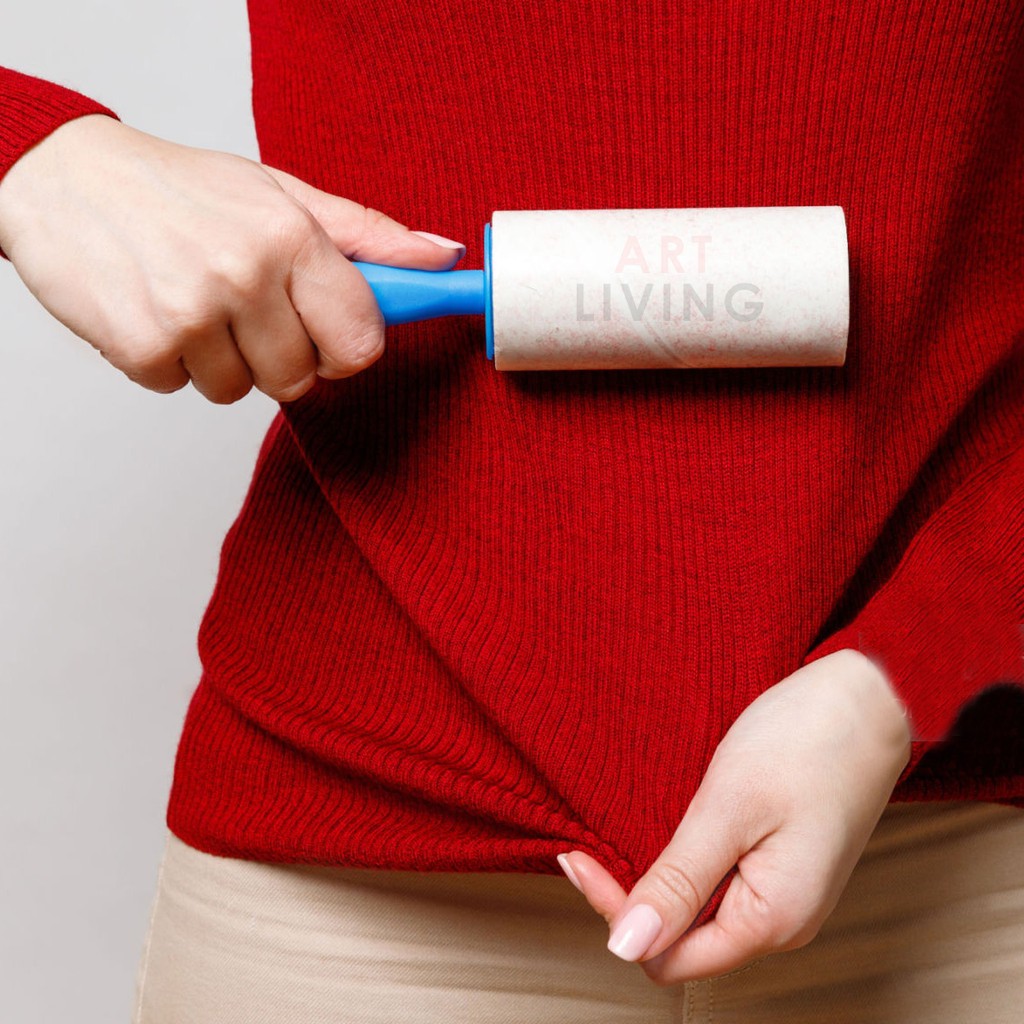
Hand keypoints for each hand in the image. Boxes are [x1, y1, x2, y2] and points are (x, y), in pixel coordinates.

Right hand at [0, 114, 464, 403]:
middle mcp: (245, 275)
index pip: (361, 343)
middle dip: (279, 355)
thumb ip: (366, 236)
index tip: (328, 335)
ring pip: (242, 392)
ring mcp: (191, 315)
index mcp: (291, 237)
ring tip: (194, 302)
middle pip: (301, 380)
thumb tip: (443, 256)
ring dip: (222, 361)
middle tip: (244, 307)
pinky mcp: (143, 347)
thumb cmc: (183, 189)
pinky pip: (184, 390)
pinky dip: (173, 364)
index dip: (347, 350)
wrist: (63, 179)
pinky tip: (158, 312)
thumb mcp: (282, 194)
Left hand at [558, 648, 911, 984]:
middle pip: (681, 940)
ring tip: (619, 833)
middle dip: (631, 897)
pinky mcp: (782, 865)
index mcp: (772, 921)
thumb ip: (680, 882)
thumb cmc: (806, 742)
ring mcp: (784, 894)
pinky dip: (684, 862)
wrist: (870, 698)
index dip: (617, 915)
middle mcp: (781, 922)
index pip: (667, 956)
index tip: (578, 856)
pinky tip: (663, 829)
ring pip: (698, 912)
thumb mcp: (730, 809)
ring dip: (656, 879)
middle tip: (590, 841)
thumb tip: (626, 946)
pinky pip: (720, 884)